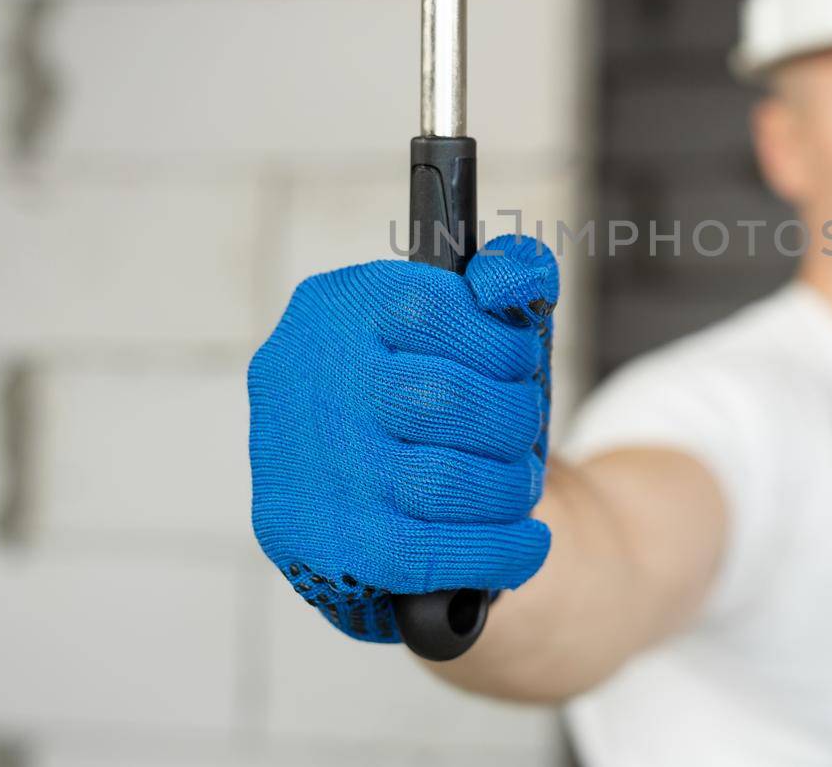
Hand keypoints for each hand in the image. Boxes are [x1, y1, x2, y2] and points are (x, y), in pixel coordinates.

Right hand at [248, 234, 556, 642]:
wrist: (353, 501)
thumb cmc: (420, 396)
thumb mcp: (457, 323)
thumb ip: (504, 280)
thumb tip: (517, 279)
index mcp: (335, 310)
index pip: (429, 308)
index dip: (498, 342)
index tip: (517, 364)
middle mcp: (306, 383)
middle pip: (443, 400)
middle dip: (511, 421)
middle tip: (523, 434)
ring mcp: (307, 469)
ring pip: (441, 482)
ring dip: (508, 488)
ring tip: (519, 485)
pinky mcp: (321, 545)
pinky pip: (427, 554)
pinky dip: (497, 549)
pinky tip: (526, 541)